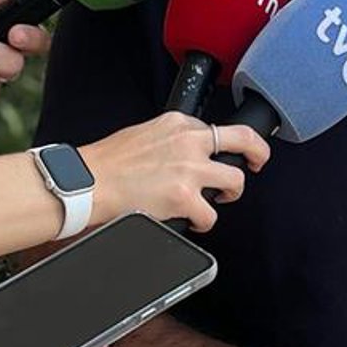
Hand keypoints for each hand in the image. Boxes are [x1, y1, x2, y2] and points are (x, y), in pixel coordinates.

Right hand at [87, 114, 269, 231]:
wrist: (88, 182)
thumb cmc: (106, 163)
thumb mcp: (143, 134)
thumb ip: (169, 140)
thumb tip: (182, 154)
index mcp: (177, 123)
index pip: (216, 128)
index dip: (223, 144)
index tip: (230, 151)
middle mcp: (188, 141)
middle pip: (244, 140)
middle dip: (258, 153)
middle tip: (257, 163)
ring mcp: (190, 169)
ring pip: (236, 180)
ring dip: (229, 193)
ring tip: (217, 200)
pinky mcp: (185, 197)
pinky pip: (211, 215)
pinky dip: (203, 222)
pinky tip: (192, 220)